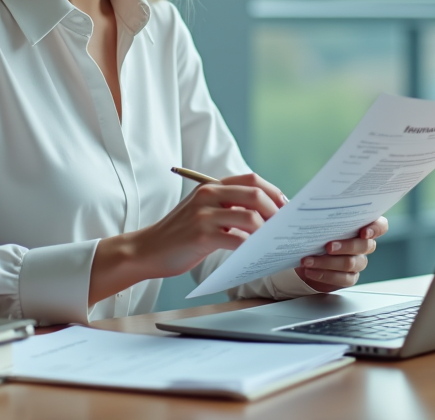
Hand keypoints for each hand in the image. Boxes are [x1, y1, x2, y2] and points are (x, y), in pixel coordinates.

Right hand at [90, 173, 286, 303]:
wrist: (147, 250)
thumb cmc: (180, 235)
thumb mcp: (204, 213)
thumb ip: (228, 209)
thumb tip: (266, 216)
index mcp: (211, 186)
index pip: (252, 180)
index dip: (274, 192)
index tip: (287, 208)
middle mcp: (208, 195)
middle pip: (255, 194)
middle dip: (276, 210)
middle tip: (285, 227)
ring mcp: (204, 214)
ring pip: (250, 216)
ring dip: (268, 231)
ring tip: (275, 242)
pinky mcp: (201, 235)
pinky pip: (237, 239)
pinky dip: (252, 247)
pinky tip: (257, 255)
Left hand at [296, 216, 389, 291]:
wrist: (305, 254)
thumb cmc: (313, 232)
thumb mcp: (313, 218)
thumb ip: (313, 210)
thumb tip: (292, 203)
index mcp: (361, 225)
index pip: (380, 225)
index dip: (376, 228)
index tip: (363, 231)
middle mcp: (364, 244)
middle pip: (365, 246)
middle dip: (346, 245)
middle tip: (328, 245)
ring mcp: (357, 262)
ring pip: (351, 263)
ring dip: (328, 261)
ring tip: (307, 259)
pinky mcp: (348, 278)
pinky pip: (342, 279)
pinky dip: (324, 274)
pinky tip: (310, 270)